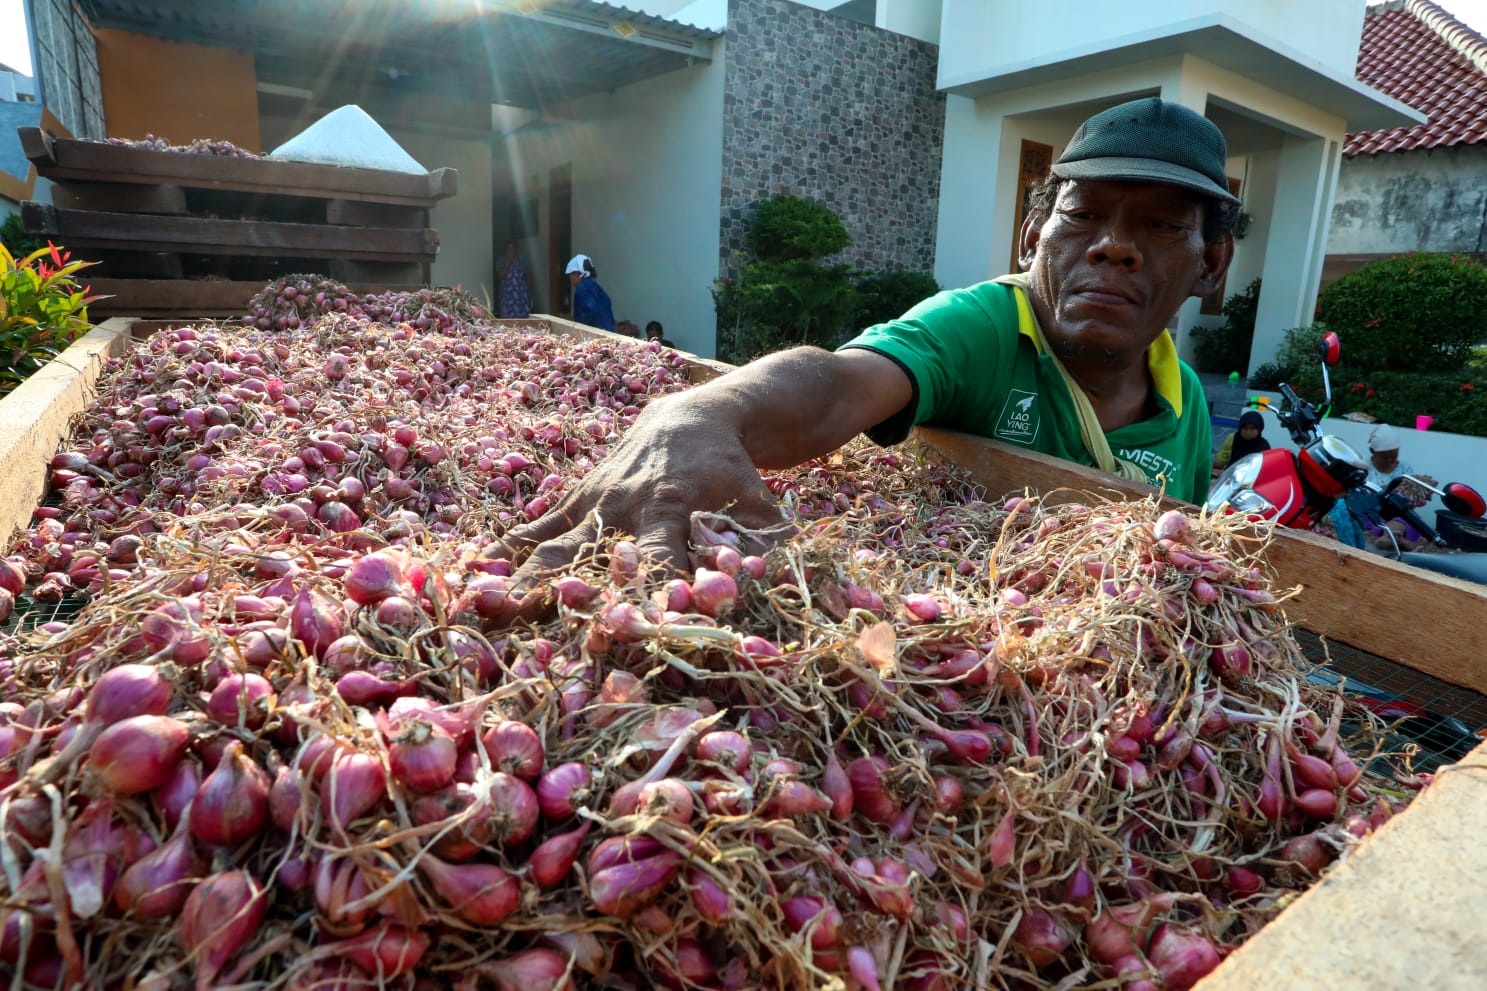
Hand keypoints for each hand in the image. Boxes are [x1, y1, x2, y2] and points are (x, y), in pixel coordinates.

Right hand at [488, 392, 783, 618]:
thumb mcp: (758, 501)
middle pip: (587, 554)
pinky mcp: (577, 496)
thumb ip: (769, 541)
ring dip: (517, 574)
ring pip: (551, 541)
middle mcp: (624, 506)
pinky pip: (537, 525)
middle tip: (522, 623)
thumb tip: (788, 580)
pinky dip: (506, 548)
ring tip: (481, 605)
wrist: (692, 417)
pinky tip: (471, 574)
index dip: (645, 592)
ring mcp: (594, 500)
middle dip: (558, 590)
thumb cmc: (732, 471)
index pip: (656, 559)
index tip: (630, 628)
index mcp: (670, 508)